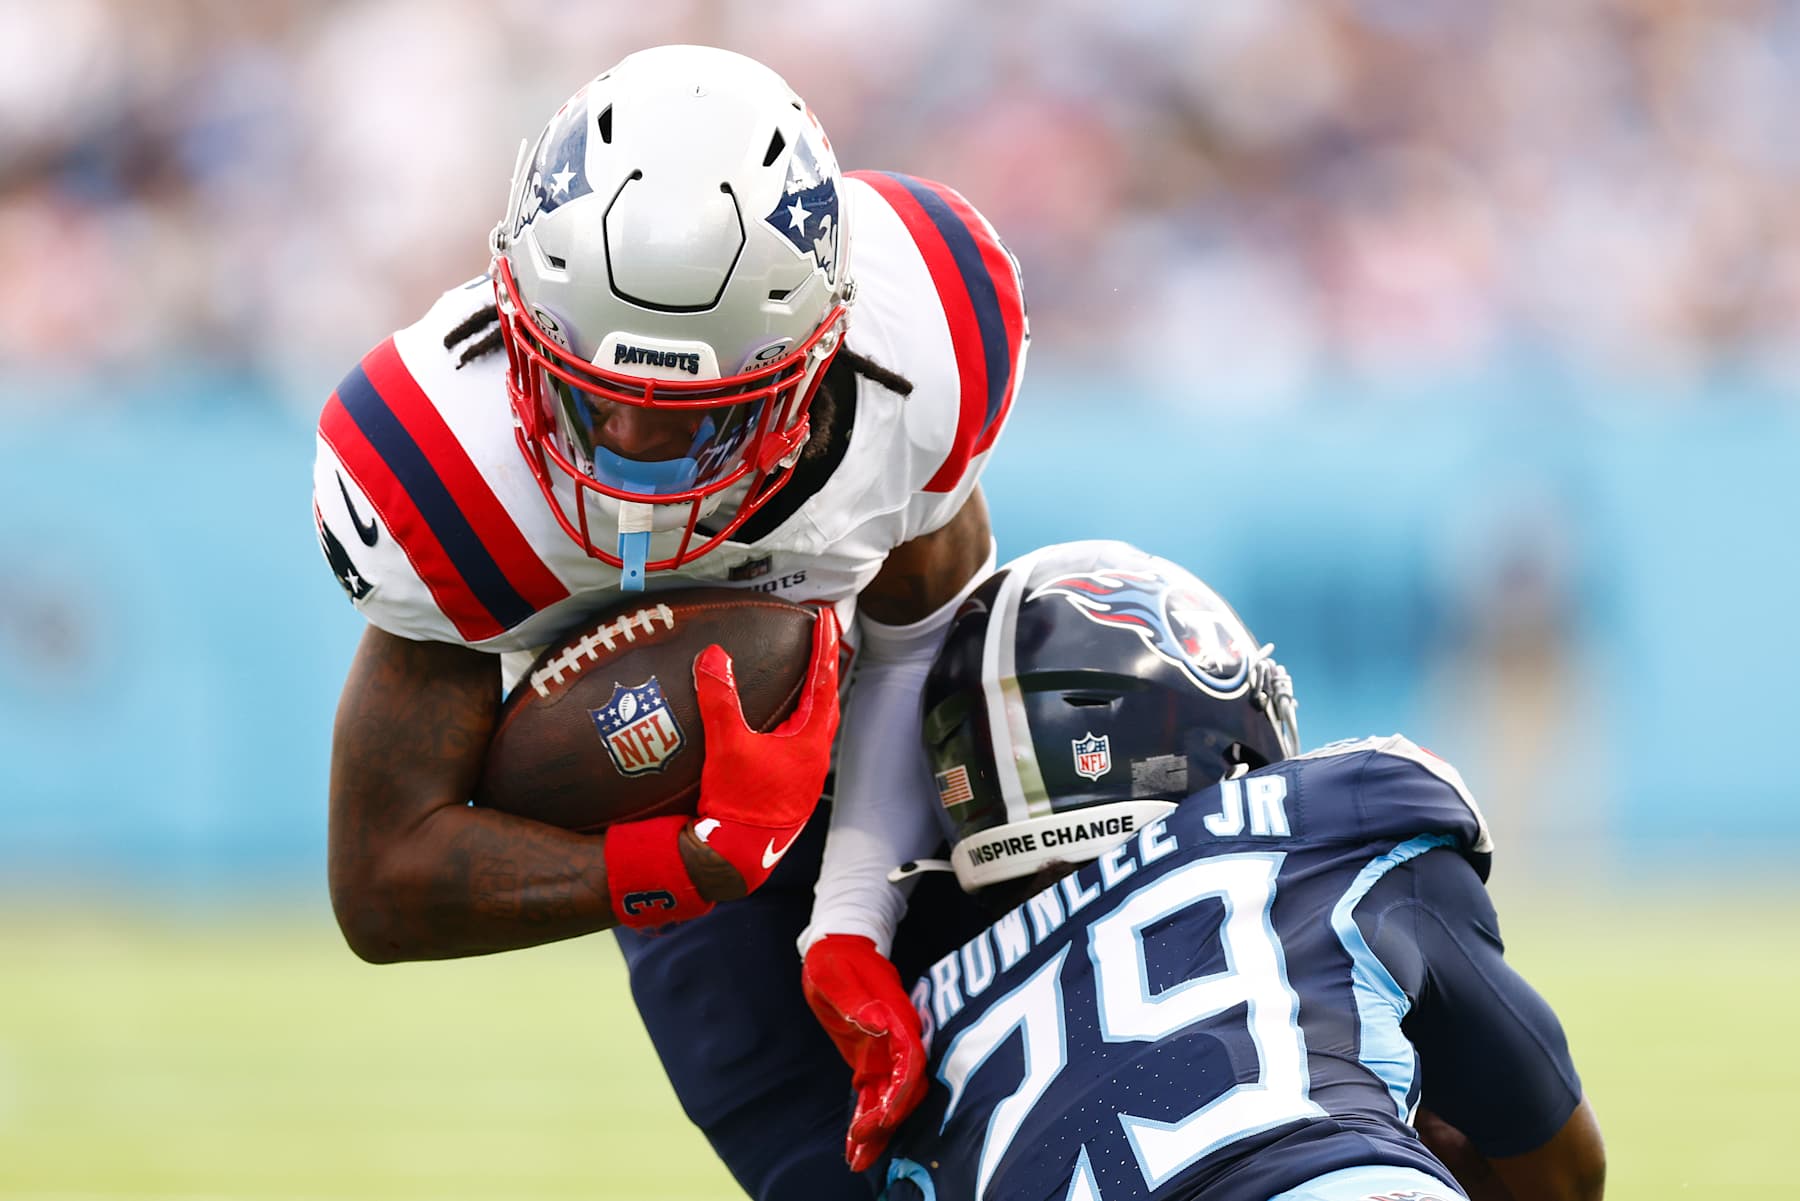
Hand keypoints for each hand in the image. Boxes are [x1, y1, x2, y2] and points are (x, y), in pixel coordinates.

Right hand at [603, 607, 838, 930]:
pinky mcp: (789, 786)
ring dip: (813, 694)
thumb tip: (714, 656)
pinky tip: (778, 721)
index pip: (823, 680)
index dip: (824, 645)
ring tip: (804, 671)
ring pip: (816, 723)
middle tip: (821, 637)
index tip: (827, 616)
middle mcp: (815, 755)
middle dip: (824, 666)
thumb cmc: (739, 805)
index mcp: (810, 741)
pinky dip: (795, 719)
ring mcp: (804, 773)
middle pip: (827, 700)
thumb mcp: (726, 747)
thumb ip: (719, 699)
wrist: (736, 859)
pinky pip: (800, 740)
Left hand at [802, 933, 927, 1172]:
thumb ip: (859, 1003)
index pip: (909, 1064)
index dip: (900, 1095)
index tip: (882, 1119)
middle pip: (904, 1089)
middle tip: (861, 1151)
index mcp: (896, 1020)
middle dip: (887, 1122)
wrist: (841, 946)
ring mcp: (886, 1052)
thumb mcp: (838, 978)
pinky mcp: (871, 1059)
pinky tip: (854, 1142)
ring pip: (890, 1097)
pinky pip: (874, 1093)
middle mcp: (898, 1040)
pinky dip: (867, 1117)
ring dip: (877, 1128)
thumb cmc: (837, 960)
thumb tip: (883, 1026)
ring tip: (856, 1159)